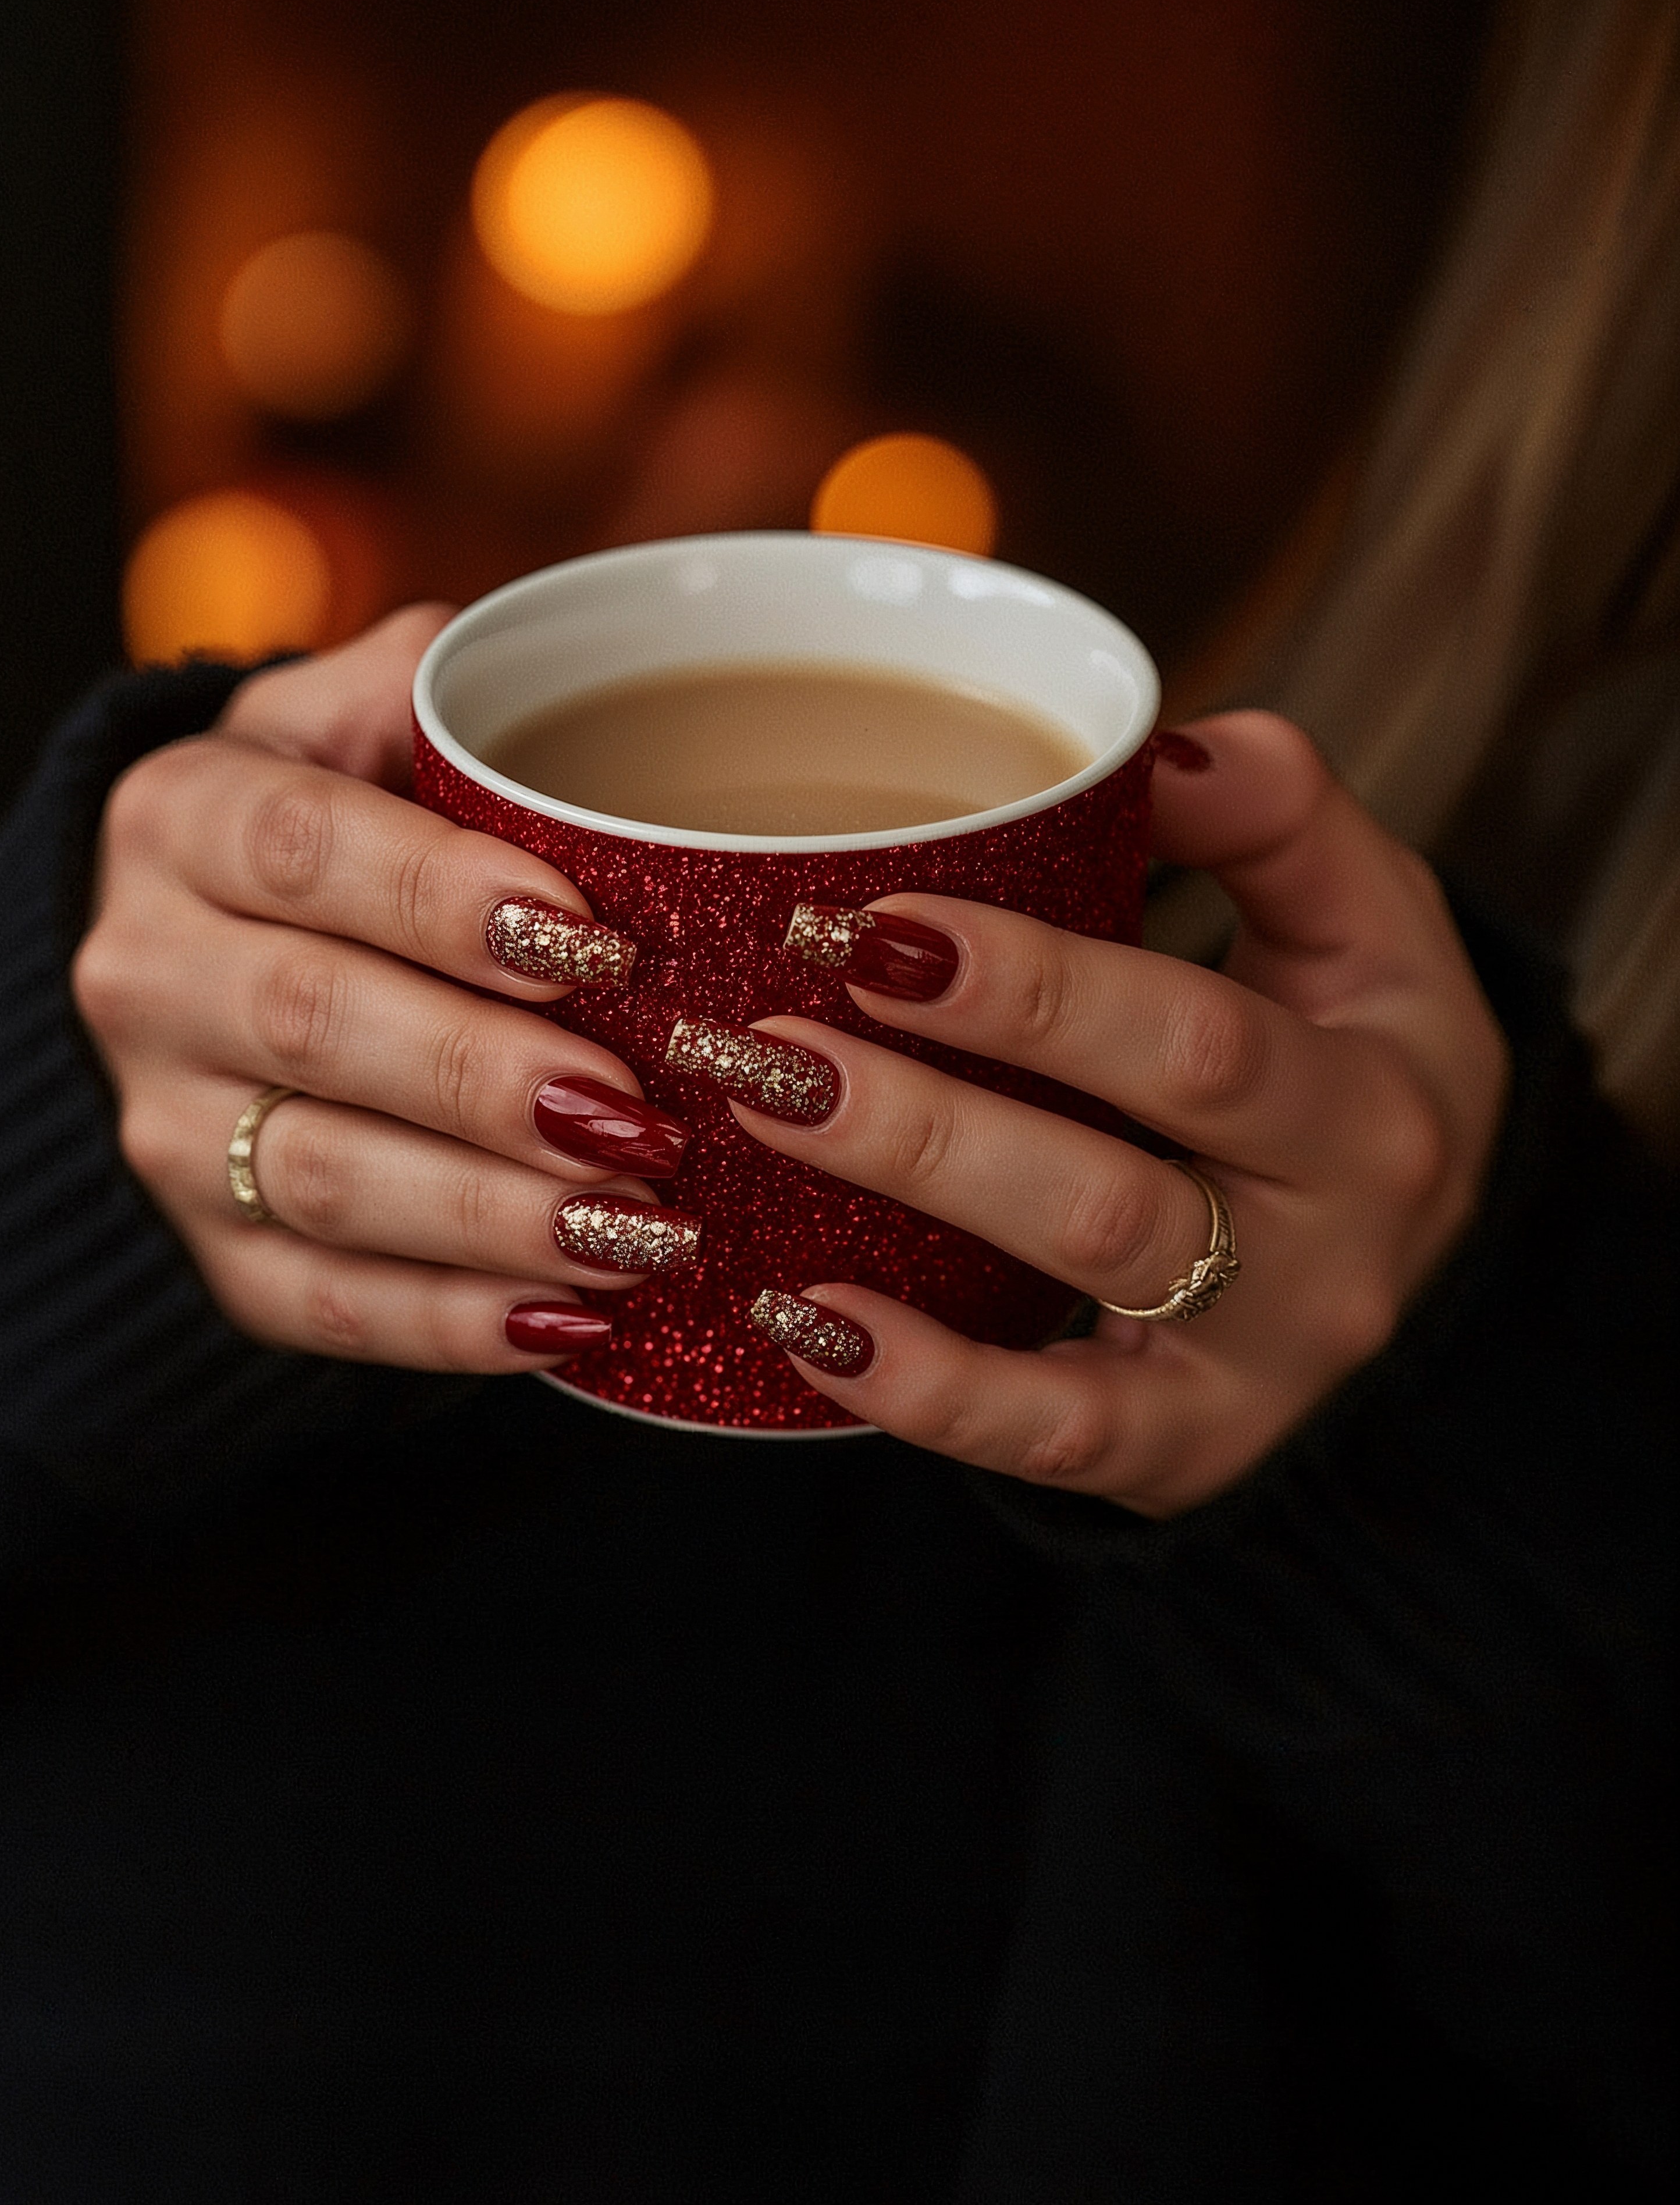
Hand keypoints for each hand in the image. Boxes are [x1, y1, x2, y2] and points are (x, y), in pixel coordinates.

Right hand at [73, 609, 697, 1372]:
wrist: (178, 968)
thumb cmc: (313, 836)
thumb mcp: (331, 731)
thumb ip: (414, 692)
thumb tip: (523, 665)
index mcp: (183, 819)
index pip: (305, 852)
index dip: (441, 896)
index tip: (586, 940)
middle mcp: (149, 972)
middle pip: (316, 1026)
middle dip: (487, 1078)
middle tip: (642, 1113)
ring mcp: (165, 1124)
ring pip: (322, 1179)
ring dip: (490, 1216)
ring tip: (638, 1230)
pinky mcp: (205, 1251)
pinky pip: (320, 1303)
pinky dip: (447, 1325)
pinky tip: (572, 1325)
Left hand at [728, 713, 1510, 1516]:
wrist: (1444, 1284)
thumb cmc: (1367, 1072)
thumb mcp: (1377, 934)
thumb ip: (1281, 819)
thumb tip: (1149, 749)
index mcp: (1367, 1103)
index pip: (1193, 1043)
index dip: (1037, 990)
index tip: (881, 926)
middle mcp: (1326, 1253)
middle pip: (1114, 1186)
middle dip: (933, 1111)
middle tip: (772, 1039)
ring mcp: (1255, 1372)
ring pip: (1074, 1290)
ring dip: (912, 1202)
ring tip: (760, 1123)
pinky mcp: (1185, 1455)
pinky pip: (1050, 1441)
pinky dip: (926, 1391)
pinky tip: (803, 1319)